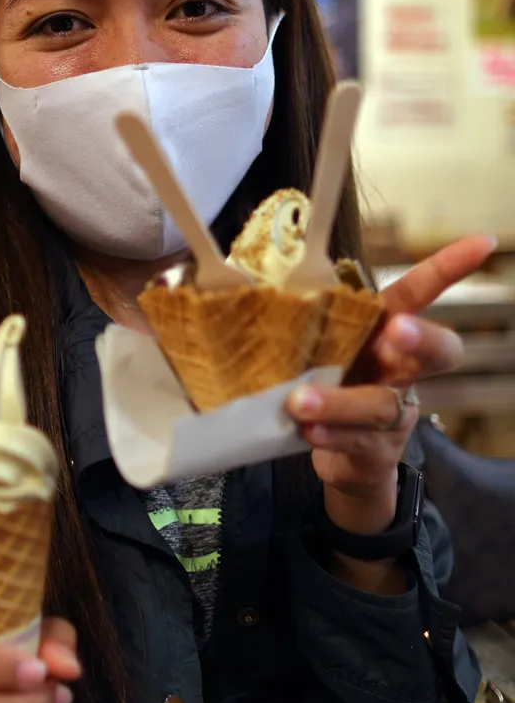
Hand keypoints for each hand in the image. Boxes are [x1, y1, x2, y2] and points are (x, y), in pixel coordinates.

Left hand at [286, 235, 495, 534]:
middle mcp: (399, 370)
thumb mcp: (312, 349)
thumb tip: (219, 282)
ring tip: (300, 402)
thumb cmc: (323, 385)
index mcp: (383, 334)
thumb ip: (290, 321)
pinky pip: (360, 442)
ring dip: (342, 401)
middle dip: (424, 338)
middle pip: (437, 352)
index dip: (449, 269)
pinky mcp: (377, 451)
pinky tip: (307, 431)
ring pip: (383, 404)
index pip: (420, 294)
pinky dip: (331, 435)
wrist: (341, 461)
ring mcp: (394, 413)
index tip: (482, 241)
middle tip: (399, 329)